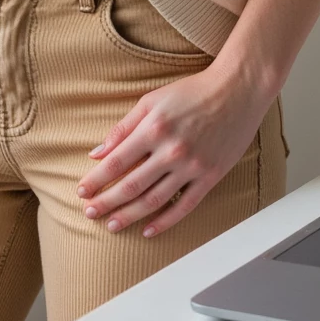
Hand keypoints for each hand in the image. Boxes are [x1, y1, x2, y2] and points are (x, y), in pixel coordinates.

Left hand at [75, 63, 272, 238]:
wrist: (237, 90)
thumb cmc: (193, 91)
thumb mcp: (152, 100)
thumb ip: (124, 127)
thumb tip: (97, 153)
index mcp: (154, 128)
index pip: (116, 162)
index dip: (95, 180)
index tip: (81, 192)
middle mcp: (171, 150)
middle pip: (131, 186)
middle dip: (107, 202)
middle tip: (90, 214)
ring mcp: (192, 166)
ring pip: (154, 200)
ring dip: (129, 216)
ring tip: (112, 225)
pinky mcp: (210, 176)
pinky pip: (184, 206)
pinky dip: (165, 222)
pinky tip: (148, 230)